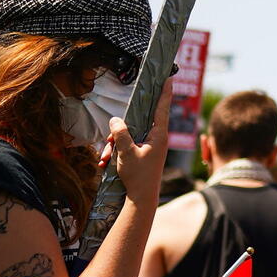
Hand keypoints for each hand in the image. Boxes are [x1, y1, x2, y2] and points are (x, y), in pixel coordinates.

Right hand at [113, 78, 173, 204]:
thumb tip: (115, 120)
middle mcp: (157, 138)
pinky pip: (128, 146)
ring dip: (115, 145)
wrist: (141, 200)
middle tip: (109, 142)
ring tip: (106, 158)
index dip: (164, 92)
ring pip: (129, 136)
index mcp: (159, 135)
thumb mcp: (127, 153)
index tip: (169, 77)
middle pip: (137, 123)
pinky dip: (117, 153)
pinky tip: (106, 163)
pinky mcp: (144, 154)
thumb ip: (121, 134)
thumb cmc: (138, 176)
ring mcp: (151, 146)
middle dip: (119, 133)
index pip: (162, 108)